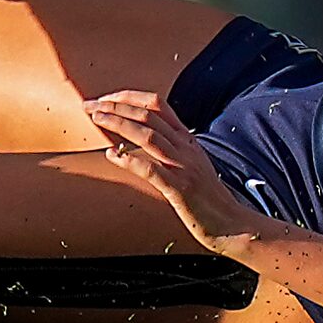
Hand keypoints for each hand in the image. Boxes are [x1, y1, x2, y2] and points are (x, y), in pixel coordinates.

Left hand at [84, 91, 270, 257]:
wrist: (233, 225)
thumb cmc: (208, 199)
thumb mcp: (192, 165)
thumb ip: (171, 149)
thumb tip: (138, 142)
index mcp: (188, 138)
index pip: (157, 104)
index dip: (128, 97)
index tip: (105, 99)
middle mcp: (186, 147)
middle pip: (148, 115)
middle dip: (115, 106)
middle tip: (89, 106)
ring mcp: (184, 167)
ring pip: (148, 136)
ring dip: (118, 123)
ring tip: (96, 118)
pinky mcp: (180, 189)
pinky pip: (151, 170)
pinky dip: (128, 160)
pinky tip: (110, 156)